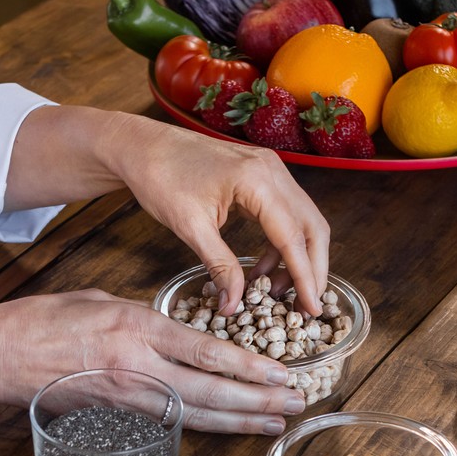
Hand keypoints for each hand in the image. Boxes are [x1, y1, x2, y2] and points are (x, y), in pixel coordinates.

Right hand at [0, 290, 304, 432]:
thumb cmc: (44, 320)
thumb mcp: (103, 302)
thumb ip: (146, 320)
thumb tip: (177, 334)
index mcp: (138, 329)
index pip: (208, 352)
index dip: (251, 367)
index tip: (282, 372)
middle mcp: (139, 367)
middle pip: (212, 391)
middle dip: (258, 400)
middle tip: (295, 403)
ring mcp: (128, 397)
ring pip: (196, 414)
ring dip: (239, 421)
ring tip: (274, 422)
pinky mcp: (116, 415)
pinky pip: (170, 422)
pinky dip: (203, 426)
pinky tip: (227, 428)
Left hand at [109, 121, 329, 316]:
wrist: (143, 146)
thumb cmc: (160, 177)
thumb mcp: (190, 227)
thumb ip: (219, 267)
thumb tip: (234, 305)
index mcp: (257, 181)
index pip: (293, 237)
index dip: (305, 277)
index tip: (312, 309)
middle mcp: (272, 170)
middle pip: (312, 227)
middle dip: (313, 269)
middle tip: (306, 306)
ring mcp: (270, 169)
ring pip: (303, 220)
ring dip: (298, 258)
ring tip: (275, 290)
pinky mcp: (262, 174)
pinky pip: (285, 213)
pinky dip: (281, 243)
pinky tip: (261, 267)